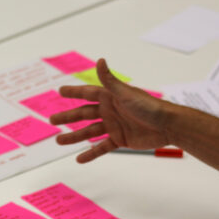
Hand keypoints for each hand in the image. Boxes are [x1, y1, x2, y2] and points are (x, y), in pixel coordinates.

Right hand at [50, 58, 170, 162]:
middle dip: (68, 117)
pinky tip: (79, 158)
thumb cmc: (148, 107)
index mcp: (110, 97)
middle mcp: (110, 110)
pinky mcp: (120, 139)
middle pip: (83, 114)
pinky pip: (102, 147)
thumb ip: (110, 80)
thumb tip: (99, 60)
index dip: (73, 92)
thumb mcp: (125, 93)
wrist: (167, 125)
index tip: (60, 91)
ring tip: (59, 141)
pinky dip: (91, 153)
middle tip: (51, 120)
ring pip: (89, 131)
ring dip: (74, 137)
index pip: (86, 93)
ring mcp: (114, 125)